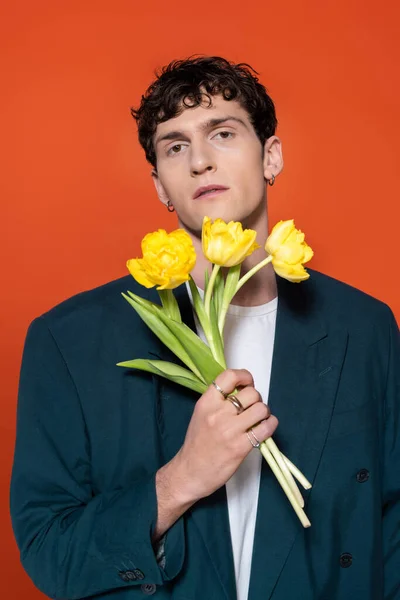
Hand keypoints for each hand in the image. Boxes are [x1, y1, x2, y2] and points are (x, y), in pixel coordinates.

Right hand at [167, 368, 277, 503]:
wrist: (190, 473)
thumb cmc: (196, 444)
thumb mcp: (201, 414)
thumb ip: (218, 401)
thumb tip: (242, 391)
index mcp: (206, 402)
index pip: (229, 376)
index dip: (244, 376)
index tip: (247, 383)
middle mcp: (218, 413)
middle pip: (251, 393)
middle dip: (256, 399)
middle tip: (251, 408)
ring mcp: (230, 430)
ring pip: (261, 408)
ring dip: (264, 413)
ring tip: (258, 419)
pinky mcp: (241, 447)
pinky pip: (266, 428)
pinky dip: (270, 425)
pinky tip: (265, 428)